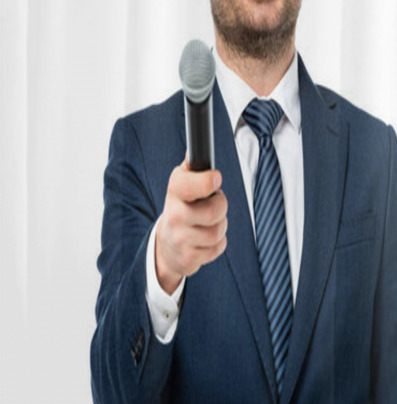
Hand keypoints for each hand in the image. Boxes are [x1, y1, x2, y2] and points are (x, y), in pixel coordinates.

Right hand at [155, 158, 227, 293]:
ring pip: (218, 231)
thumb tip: (199, 144)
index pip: (188, 185)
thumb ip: (194, 166)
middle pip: (214, 211)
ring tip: (209, 222)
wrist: (167, 244)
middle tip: (215, 203)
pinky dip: (218, 243)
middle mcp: (173, 215)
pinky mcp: (188, 258)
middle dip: (222, 206)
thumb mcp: (183, 183)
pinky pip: (218, 247)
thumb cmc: (183, 205)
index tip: (216, 178)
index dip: (206, 182)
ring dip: (221, 226)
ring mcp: (179, 239)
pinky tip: (205, 239)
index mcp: (174, 191)